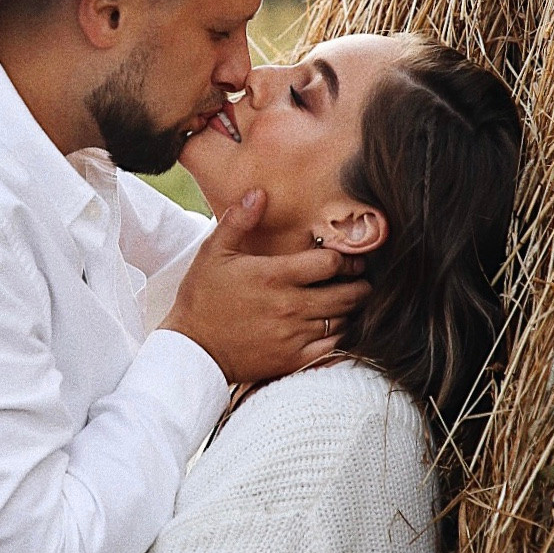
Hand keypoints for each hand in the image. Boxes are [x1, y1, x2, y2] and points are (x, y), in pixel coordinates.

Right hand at [163, 190, 371, 383]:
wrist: (193, 350)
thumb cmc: (202, 297)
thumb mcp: (214, 252)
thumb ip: (239, 220)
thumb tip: (259, 193)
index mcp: (274, 275)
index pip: (330, 263)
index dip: (345, 260)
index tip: (346, 260)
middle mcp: (289, 305)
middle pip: (346, 294)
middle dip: (359, 285)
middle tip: (360, 280)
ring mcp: (293, 335)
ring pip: (342, 320)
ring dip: (349, 310)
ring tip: (348, 302)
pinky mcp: (292, 359)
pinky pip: (332, 347)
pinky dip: (340, 336)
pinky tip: (335, 327)